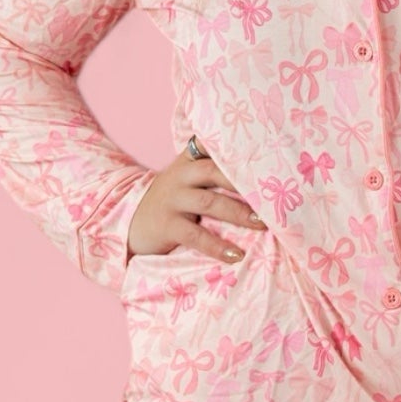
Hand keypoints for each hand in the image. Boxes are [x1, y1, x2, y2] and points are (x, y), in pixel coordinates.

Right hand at [125, 142, 267, 266]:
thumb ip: (214, 171)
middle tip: (271, 195)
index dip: (236, 147)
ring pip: (210, 202)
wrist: (129, 222)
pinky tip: (235, 255)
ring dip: (239, 213)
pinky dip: (217, 246)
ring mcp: (172, 199)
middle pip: (215, 171)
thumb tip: (262, 178)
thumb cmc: (171, 202)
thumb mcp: (187, 179)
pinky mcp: (167, 225)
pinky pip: (195, 235)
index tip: (264, 153)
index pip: (213, 146)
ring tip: (262, 223)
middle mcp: (181, 175)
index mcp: (189, 161)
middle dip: (244, 183)